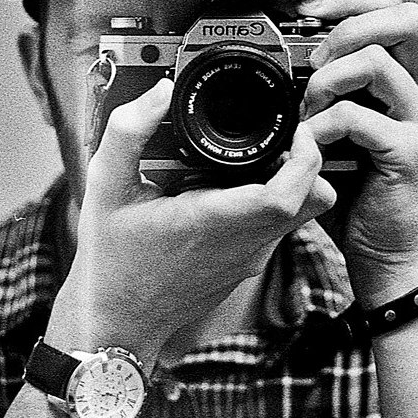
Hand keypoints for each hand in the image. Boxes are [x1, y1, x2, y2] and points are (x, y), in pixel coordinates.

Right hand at [48, 78, 336, 361]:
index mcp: (215, 222)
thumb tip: (160, 92)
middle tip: (279, 133)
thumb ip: (128, 132)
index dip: (305, 155)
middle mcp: (243, 244)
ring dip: (292, 181)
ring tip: (256, 154)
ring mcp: (248, 259)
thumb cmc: (111, 263)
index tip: (292, 127)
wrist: (117, 325)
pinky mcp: (245, 267)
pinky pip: (278, 228)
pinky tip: (232, 185)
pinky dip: (272, 201)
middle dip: (306, 160)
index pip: (290, 192)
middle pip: (312, 199)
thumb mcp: (105, 188)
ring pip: (300, 214)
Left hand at [299, 0, 417, 304]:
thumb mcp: (337, 124)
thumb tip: (285, 51)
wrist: (378, 249)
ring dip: (325, 80)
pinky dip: (322, 125)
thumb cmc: (353, 188)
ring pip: (376, 61)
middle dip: (346, 28)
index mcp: (410, 78)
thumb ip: (326, 86)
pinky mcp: (409, 152)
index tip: (307, 14)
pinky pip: (357, 116)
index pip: (393, 7)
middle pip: (405, 17)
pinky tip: (310, 144)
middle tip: (313, 61)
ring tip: (306, 111)